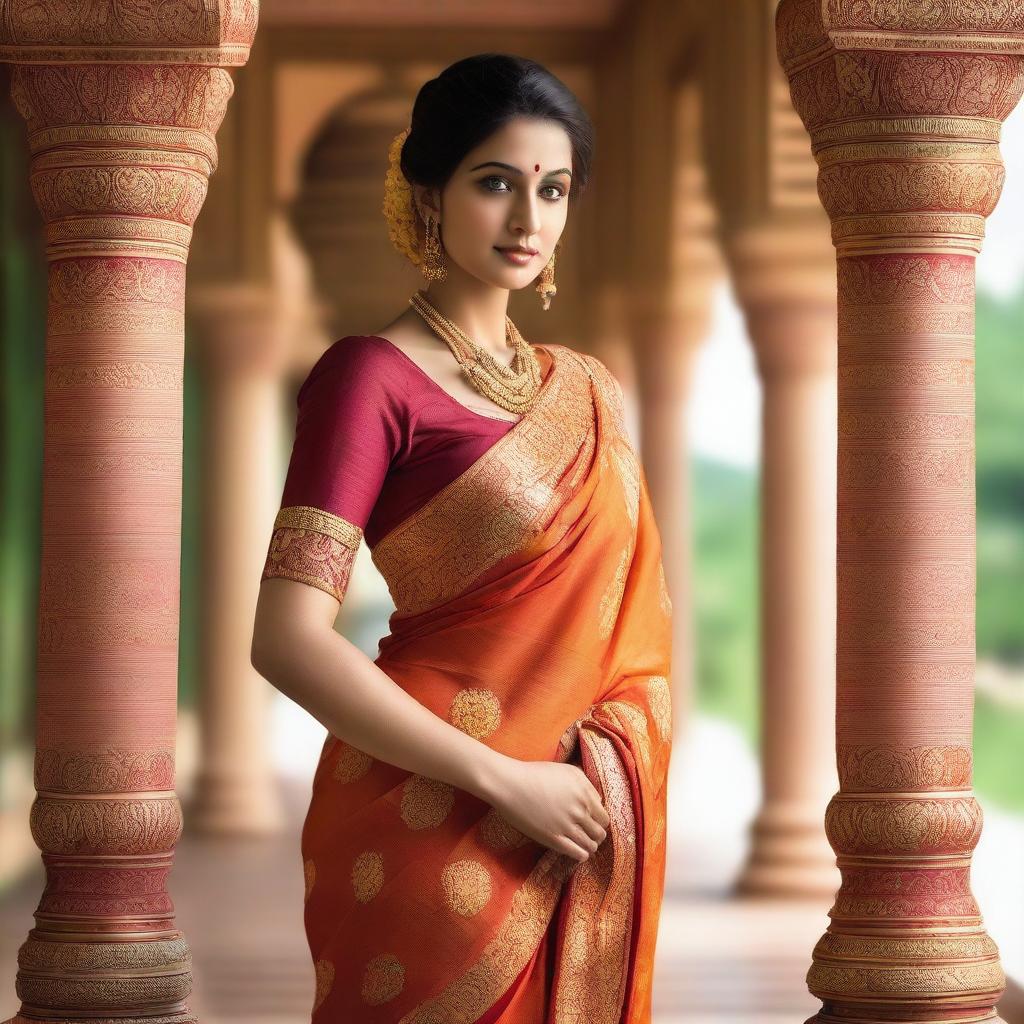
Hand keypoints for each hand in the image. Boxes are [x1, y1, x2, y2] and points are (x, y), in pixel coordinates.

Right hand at [481, 754, 610, 861]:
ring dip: (589, 846)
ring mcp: (566, 825)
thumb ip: (587, 786)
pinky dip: (581, 855)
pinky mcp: (553, 838)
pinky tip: (577, 852)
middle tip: (588, 834)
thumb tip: (598, 803)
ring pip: (591, 845)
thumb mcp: (567, 771)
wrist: (510, 783)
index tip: (592, 823)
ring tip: (583, 844)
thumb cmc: (536, 774)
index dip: (599, 821)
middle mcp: (579, 810)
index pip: (604, 817)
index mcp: (584, 793)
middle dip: (596, 835)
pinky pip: (578, 854)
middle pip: (599, 833)